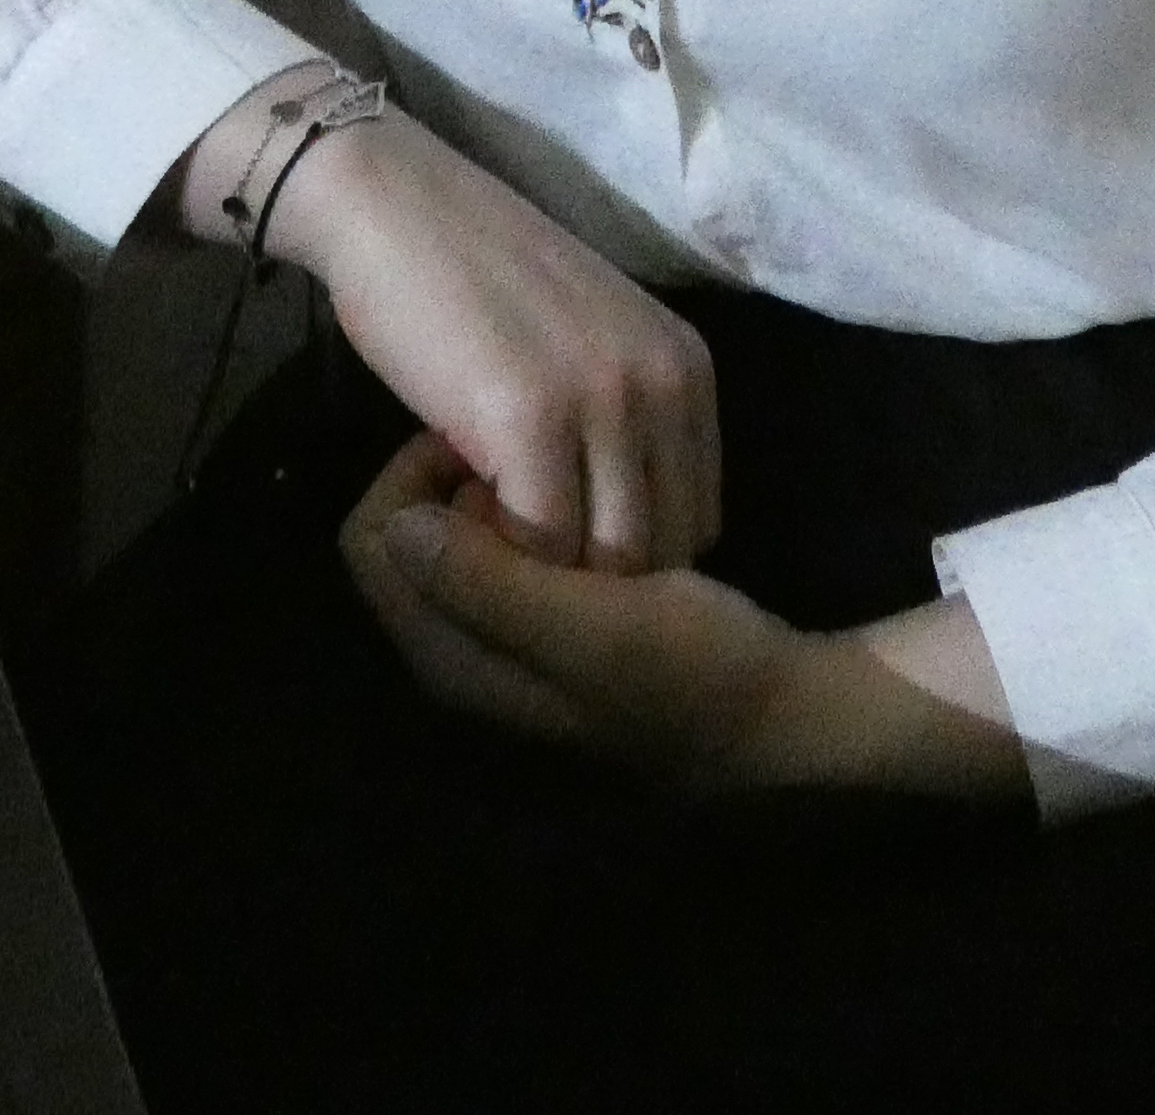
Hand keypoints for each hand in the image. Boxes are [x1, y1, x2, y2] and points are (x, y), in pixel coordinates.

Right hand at [176, 75, 718, 569]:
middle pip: (662, 550)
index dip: (628, 555)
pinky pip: (539, 547)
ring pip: (606, 562)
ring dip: (545, 576)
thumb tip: (621, 530)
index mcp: (689, 366)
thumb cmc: (475, 275)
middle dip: (591, 578)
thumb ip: (622, 419)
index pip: (698, 518)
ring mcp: (604, 400)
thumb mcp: (588, 341)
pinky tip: (455, 509)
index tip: (556, 535)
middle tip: (515, 551)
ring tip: (484, 528)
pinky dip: (499, 557)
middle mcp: (666, 383)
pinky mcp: (531, 419)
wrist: (394, 206)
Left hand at [337, 433, 1028, 800]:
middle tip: (536, 449)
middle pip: (411, 529)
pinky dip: (546, 501)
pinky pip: (518, 536)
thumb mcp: (594, 630)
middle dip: (457, 478)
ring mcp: (513, 627)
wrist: (783, 709)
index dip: (412, 478)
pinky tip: (603, 487)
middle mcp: (466, 643)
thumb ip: (491, 585)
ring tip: (575, 465)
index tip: (486, 445)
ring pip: (464, 527)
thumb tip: (397, 525)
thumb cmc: (690, 672)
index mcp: (453, 654)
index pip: (372, 540)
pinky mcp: (560, 608)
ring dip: (506, 486)